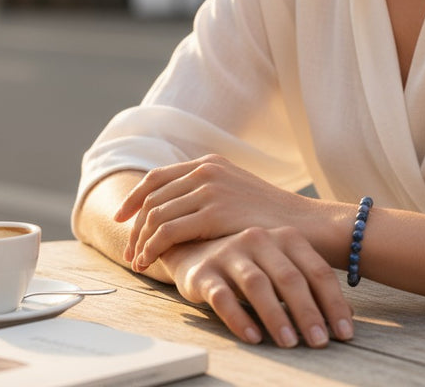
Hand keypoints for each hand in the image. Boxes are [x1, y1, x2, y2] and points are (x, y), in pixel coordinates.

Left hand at [114, 155, 308, 270]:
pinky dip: (152, 248)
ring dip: (141, 240)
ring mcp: (209, 188)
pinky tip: (150, 262)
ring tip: (138, 262)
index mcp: (210, 162)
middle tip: (130, 250)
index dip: (134, 197)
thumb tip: (180, 208)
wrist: (302, 224)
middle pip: (152, 197)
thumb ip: (209, 192)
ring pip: (156, 214)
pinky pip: (167, 231)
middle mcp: (207, 170)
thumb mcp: (237, 192)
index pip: (158, 176)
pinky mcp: (213, 212)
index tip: (122, 217)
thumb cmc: (271, 217)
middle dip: (134, 225)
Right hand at [163, 227, 353, 347]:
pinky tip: (253, 337)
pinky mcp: (204, 272)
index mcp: (285, 236)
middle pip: (290, 277)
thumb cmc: (249, 263)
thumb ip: (311, 286)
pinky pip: (222, 296)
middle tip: (320, 342)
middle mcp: (259, 239)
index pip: (317, 270)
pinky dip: (239, 318)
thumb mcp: (281, 267)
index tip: (345, 332)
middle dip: (308, 312)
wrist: (194, 250)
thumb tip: (348, 317)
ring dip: (276, 315)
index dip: (333, 302)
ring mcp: (230, 253)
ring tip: (289, 343)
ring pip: (257, 284)